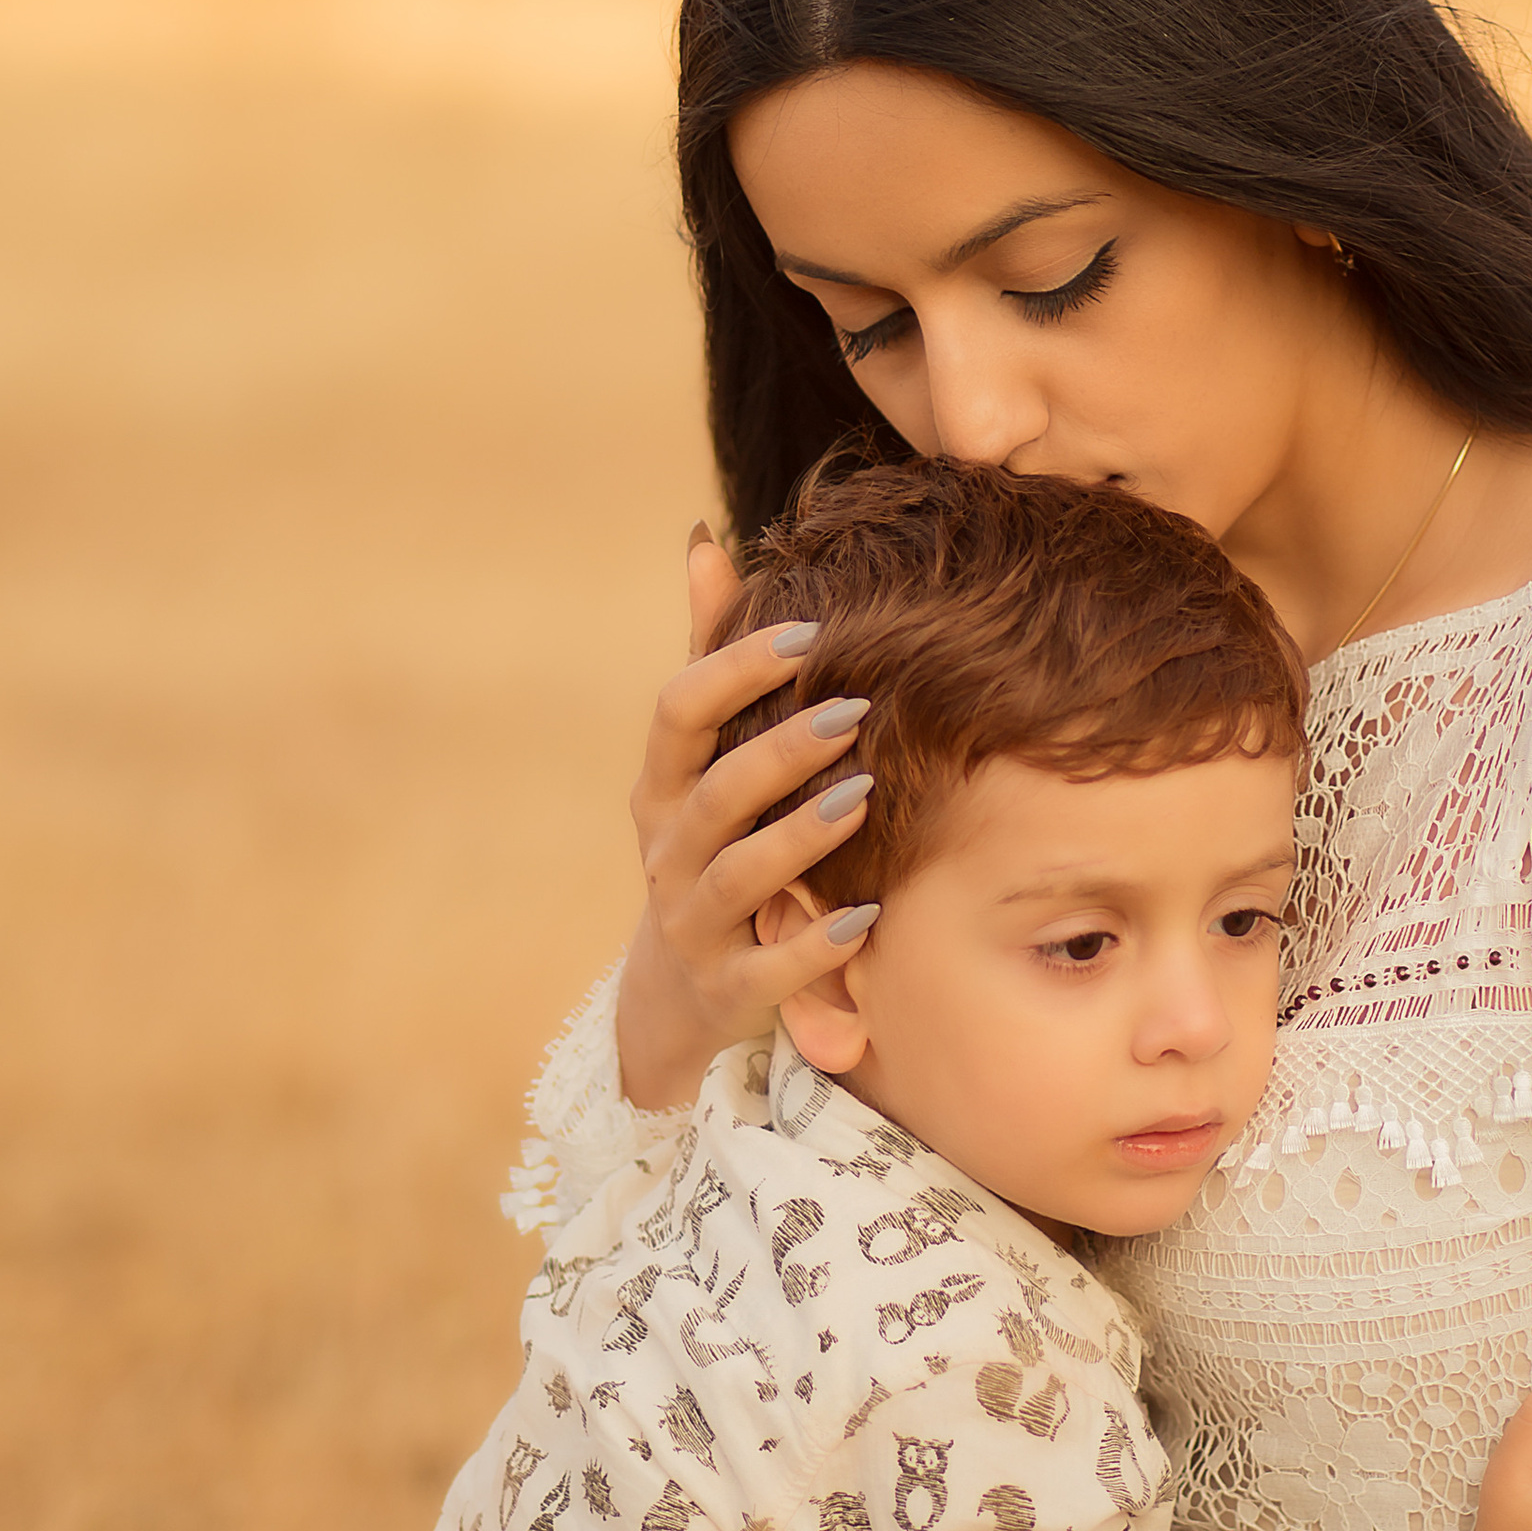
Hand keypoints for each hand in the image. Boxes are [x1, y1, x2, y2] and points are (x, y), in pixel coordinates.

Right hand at [616, 528, 879, 1108]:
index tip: (809, 633)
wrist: (675, 992)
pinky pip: (768, 969)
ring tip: (866, 797)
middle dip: (779, 749)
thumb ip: (705, 656)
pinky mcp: (727, 987)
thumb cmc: (708, 843)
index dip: (735, 667)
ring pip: (737, 876)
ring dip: (800, 837)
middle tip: (856, 709)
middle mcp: (666, 850)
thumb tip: (704, 538)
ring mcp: (693, 922)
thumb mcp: (695, 760)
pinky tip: (870, 917)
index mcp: (661, 786)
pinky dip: (815, 947)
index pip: (677, 712)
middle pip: (714, 793)